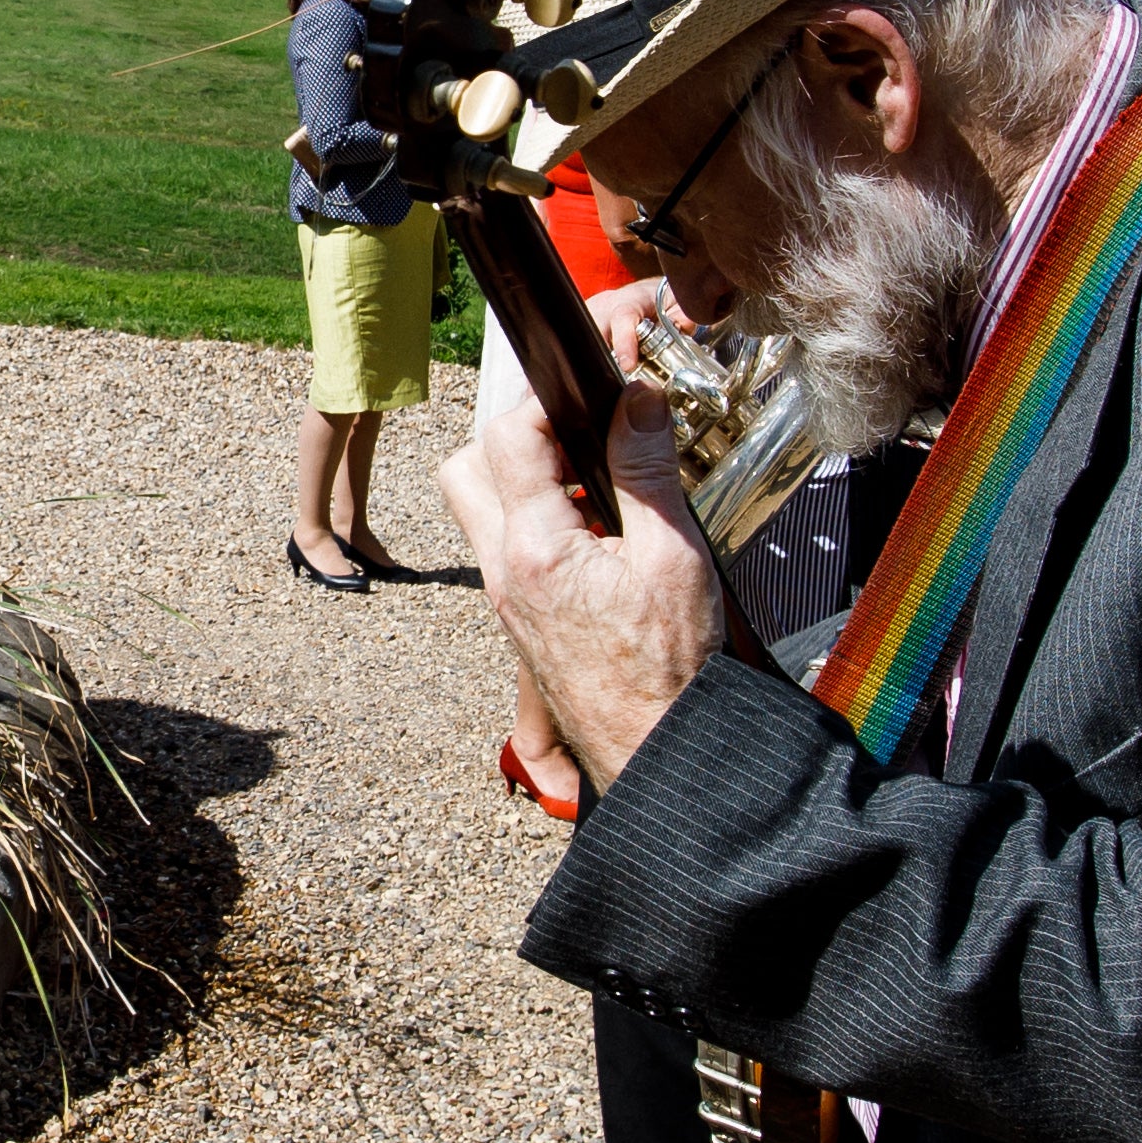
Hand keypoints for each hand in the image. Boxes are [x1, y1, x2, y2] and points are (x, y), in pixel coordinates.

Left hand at [446, 282, 730, 790]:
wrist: (662, 756)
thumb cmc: (672, 670)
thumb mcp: (674, 558)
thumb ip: (647, 472)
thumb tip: (636, 397)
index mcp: (536, 549)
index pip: (510, 437)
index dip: (552, 400)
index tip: (600, 386)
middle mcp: (505, 571)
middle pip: (467, 469)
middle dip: (515, 436)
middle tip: (582, 439)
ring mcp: (506, 598)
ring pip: (479, 510)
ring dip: (521, 480)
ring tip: (592, 483)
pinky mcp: (522, 620)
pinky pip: (506, 548)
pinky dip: (537, 522)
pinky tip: (596, 532)